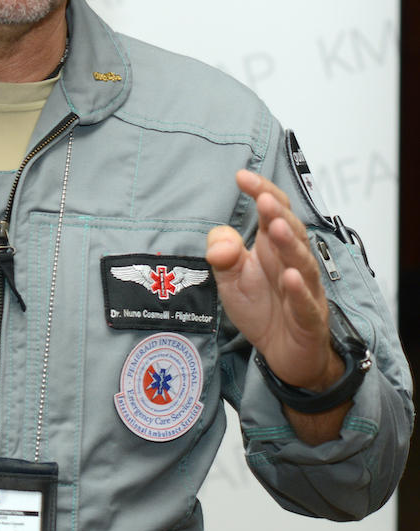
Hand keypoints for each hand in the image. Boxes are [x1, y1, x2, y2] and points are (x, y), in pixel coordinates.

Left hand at [206, 170, 341, 391]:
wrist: (282, 354)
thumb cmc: (261, 308)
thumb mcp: (230, 278)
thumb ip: (222, 254)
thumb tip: (221, 240)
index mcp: (272, 248)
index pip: (273, 213)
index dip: (261, 193)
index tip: (242, 176)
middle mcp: (292, 263)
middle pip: (291, 232)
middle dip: (278, 214)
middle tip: (264, 199)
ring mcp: (305, 291)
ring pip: (302, 263)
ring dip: (291, 245)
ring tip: (278, 228)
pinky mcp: (309, 320)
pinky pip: (306, 304)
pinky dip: (300, 291)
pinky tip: (291, 278)